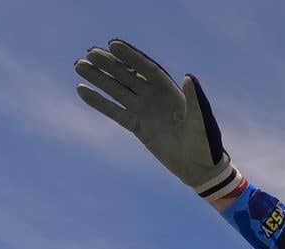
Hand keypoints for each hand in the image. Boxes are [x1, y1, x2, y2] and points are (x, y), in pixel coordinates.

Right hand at [75, 40, 243, 202]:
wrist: (199, 167)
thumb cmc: (205, 143)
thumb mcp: (201, 120)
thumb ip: (195, 100)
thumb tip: (189, 77)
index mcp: (171, 91)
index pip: (147, 69)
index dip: (131, 56)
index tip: (113, 44)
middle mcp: (155, 97)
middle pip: (128, 76)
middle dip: (110, 63)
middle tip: (89, 52)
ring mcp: (145, 111)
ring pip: (117, 90)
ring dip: (99, 78)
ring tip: (79, 65)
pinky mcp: (137, 126)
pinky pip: (114, 112)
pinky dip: (99, 102)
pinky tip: (82, 90)